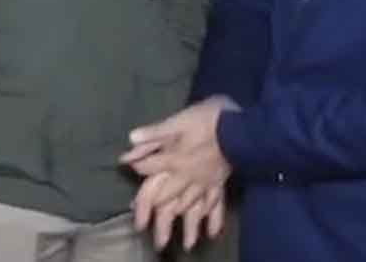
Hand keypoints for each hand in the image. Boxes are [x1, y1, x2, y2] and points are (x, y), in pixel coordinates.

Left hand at [120, 96, 239, 248]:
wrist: (240, 128)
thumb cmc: (207, 120)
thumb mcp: (178, 120)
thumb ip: (154, 132)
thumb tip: (130, 138)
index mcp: (172, 161)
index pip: (147, 169)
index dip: (134, 169)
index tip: (126, 175)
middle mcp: (186, 178)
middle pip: (166, 201)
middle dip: (155, 217)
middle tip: (143, 231)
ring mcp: (204, 183)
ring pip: (190, 209)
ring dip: (185, 226)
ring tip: (184, 245)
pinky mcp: (220, 183)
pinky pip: (216, 205)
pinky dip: (214, 219)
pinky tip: (213, 233)